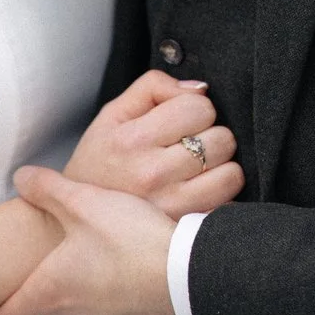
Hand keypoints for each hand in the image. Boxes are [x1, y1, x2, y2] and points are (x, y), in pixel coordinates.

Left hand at [0, 166, 185, 314]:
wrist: (191, 272)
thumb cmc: (134, 241)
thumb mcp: (84, 202)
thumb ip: (46, 188)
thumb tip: (21, 178)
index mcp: (51, 292)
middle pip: (43, 308)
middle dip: (46, 283)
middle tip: (55, 253)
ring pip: (78, 309)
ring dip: (80, 288)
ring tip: (95, 254)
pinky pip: (110, 311)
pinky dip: (110, 294)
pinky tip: (124, 266)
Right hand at [63, 71, 243, 218]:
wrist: (82, 213)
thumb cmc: (101, 159)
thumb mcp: (114, 113)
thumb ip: (154, 87)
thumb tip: (201, 89)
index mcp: (133, 139)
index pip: (199, 107)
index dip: (195, 109)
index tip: (182, 121)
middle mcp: (152, 173)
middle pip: (221, 139)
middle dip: (210, 136)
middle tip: (189, 144)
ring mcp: (170, 205)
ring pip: (232, 174)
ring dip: (220, 167)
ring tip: (197, 167)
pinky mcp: (183, 227)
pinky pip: (227, 205)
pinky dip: (219, 195)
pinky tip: (198, 190)